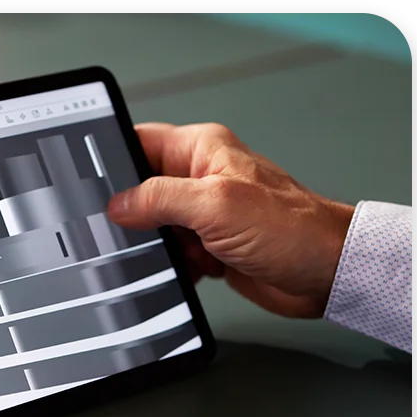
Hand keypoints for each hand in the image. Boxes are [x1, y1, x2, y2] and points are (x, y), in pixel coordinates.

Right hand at [107, 123, 354, 318]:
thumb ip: (159, 198)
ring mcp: (204, 214)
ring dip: (154, 244)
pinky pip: (173, 253)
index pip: (139, 142)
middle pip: (140, 190)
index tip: (90, 183)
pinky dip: (173, 265)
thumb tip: (118, 203)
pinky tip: (186, 269)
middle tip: (123, 227)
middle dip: (130, 212)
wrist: (326, 274)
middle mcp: (200, 178)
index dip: (112, 160)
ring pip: (154, 226)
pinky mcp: (210, 245)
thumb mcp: (215, 205)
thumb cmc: (292, 229)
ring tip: (166, 252)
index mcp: (201, 150)